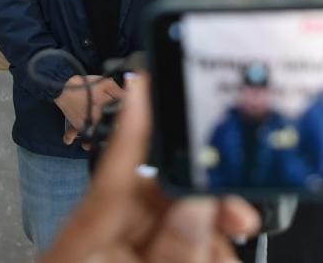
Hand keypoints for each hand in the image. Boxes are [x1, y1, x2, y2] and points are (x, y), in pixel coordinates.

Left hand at [40, 74, 259, 261]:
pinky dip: (205, 251)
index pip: (112, 171)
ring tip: (222, 257)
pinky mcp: (139, 259)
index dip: (133, 122)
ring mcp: (122, 251)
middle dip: (207, 205)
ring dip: (211, 238)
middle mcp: (104, 239)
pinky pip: (182, 245)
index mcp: (85, 243)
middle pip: (162, 196)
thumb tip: (199, 205)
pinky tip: (216, 259)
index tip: (144, 79)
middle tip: (238, 218)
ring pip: (182, 223)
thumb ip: (170, 251)